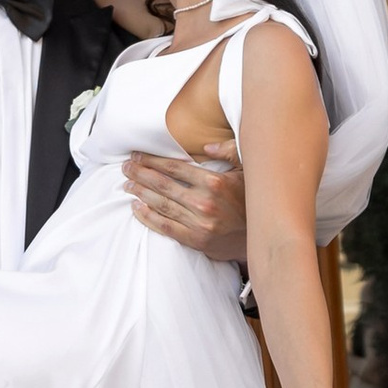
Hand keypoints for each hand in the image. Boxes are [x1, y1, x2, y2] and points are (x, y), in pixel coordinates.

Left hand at [123, 144, 247, 259]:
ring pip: (161, 205)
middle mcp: (204, 202)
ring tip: (127, 184)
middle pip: (162, 185)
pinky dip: (148, 217)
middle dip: (140, 174)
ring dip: (140, 193)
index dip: (152, 160)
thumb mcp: (247, 170)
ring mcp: (198, 223)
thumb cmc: (252, 200)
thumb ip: (229, 152)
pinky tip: (136, 208)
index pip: (174, 167)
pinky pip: (165, 227)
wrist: (262, 236)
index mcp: (214, 182)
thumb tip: (207, 146)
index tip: (137, 155)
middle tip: (125, 167)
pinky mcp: (196, 240)